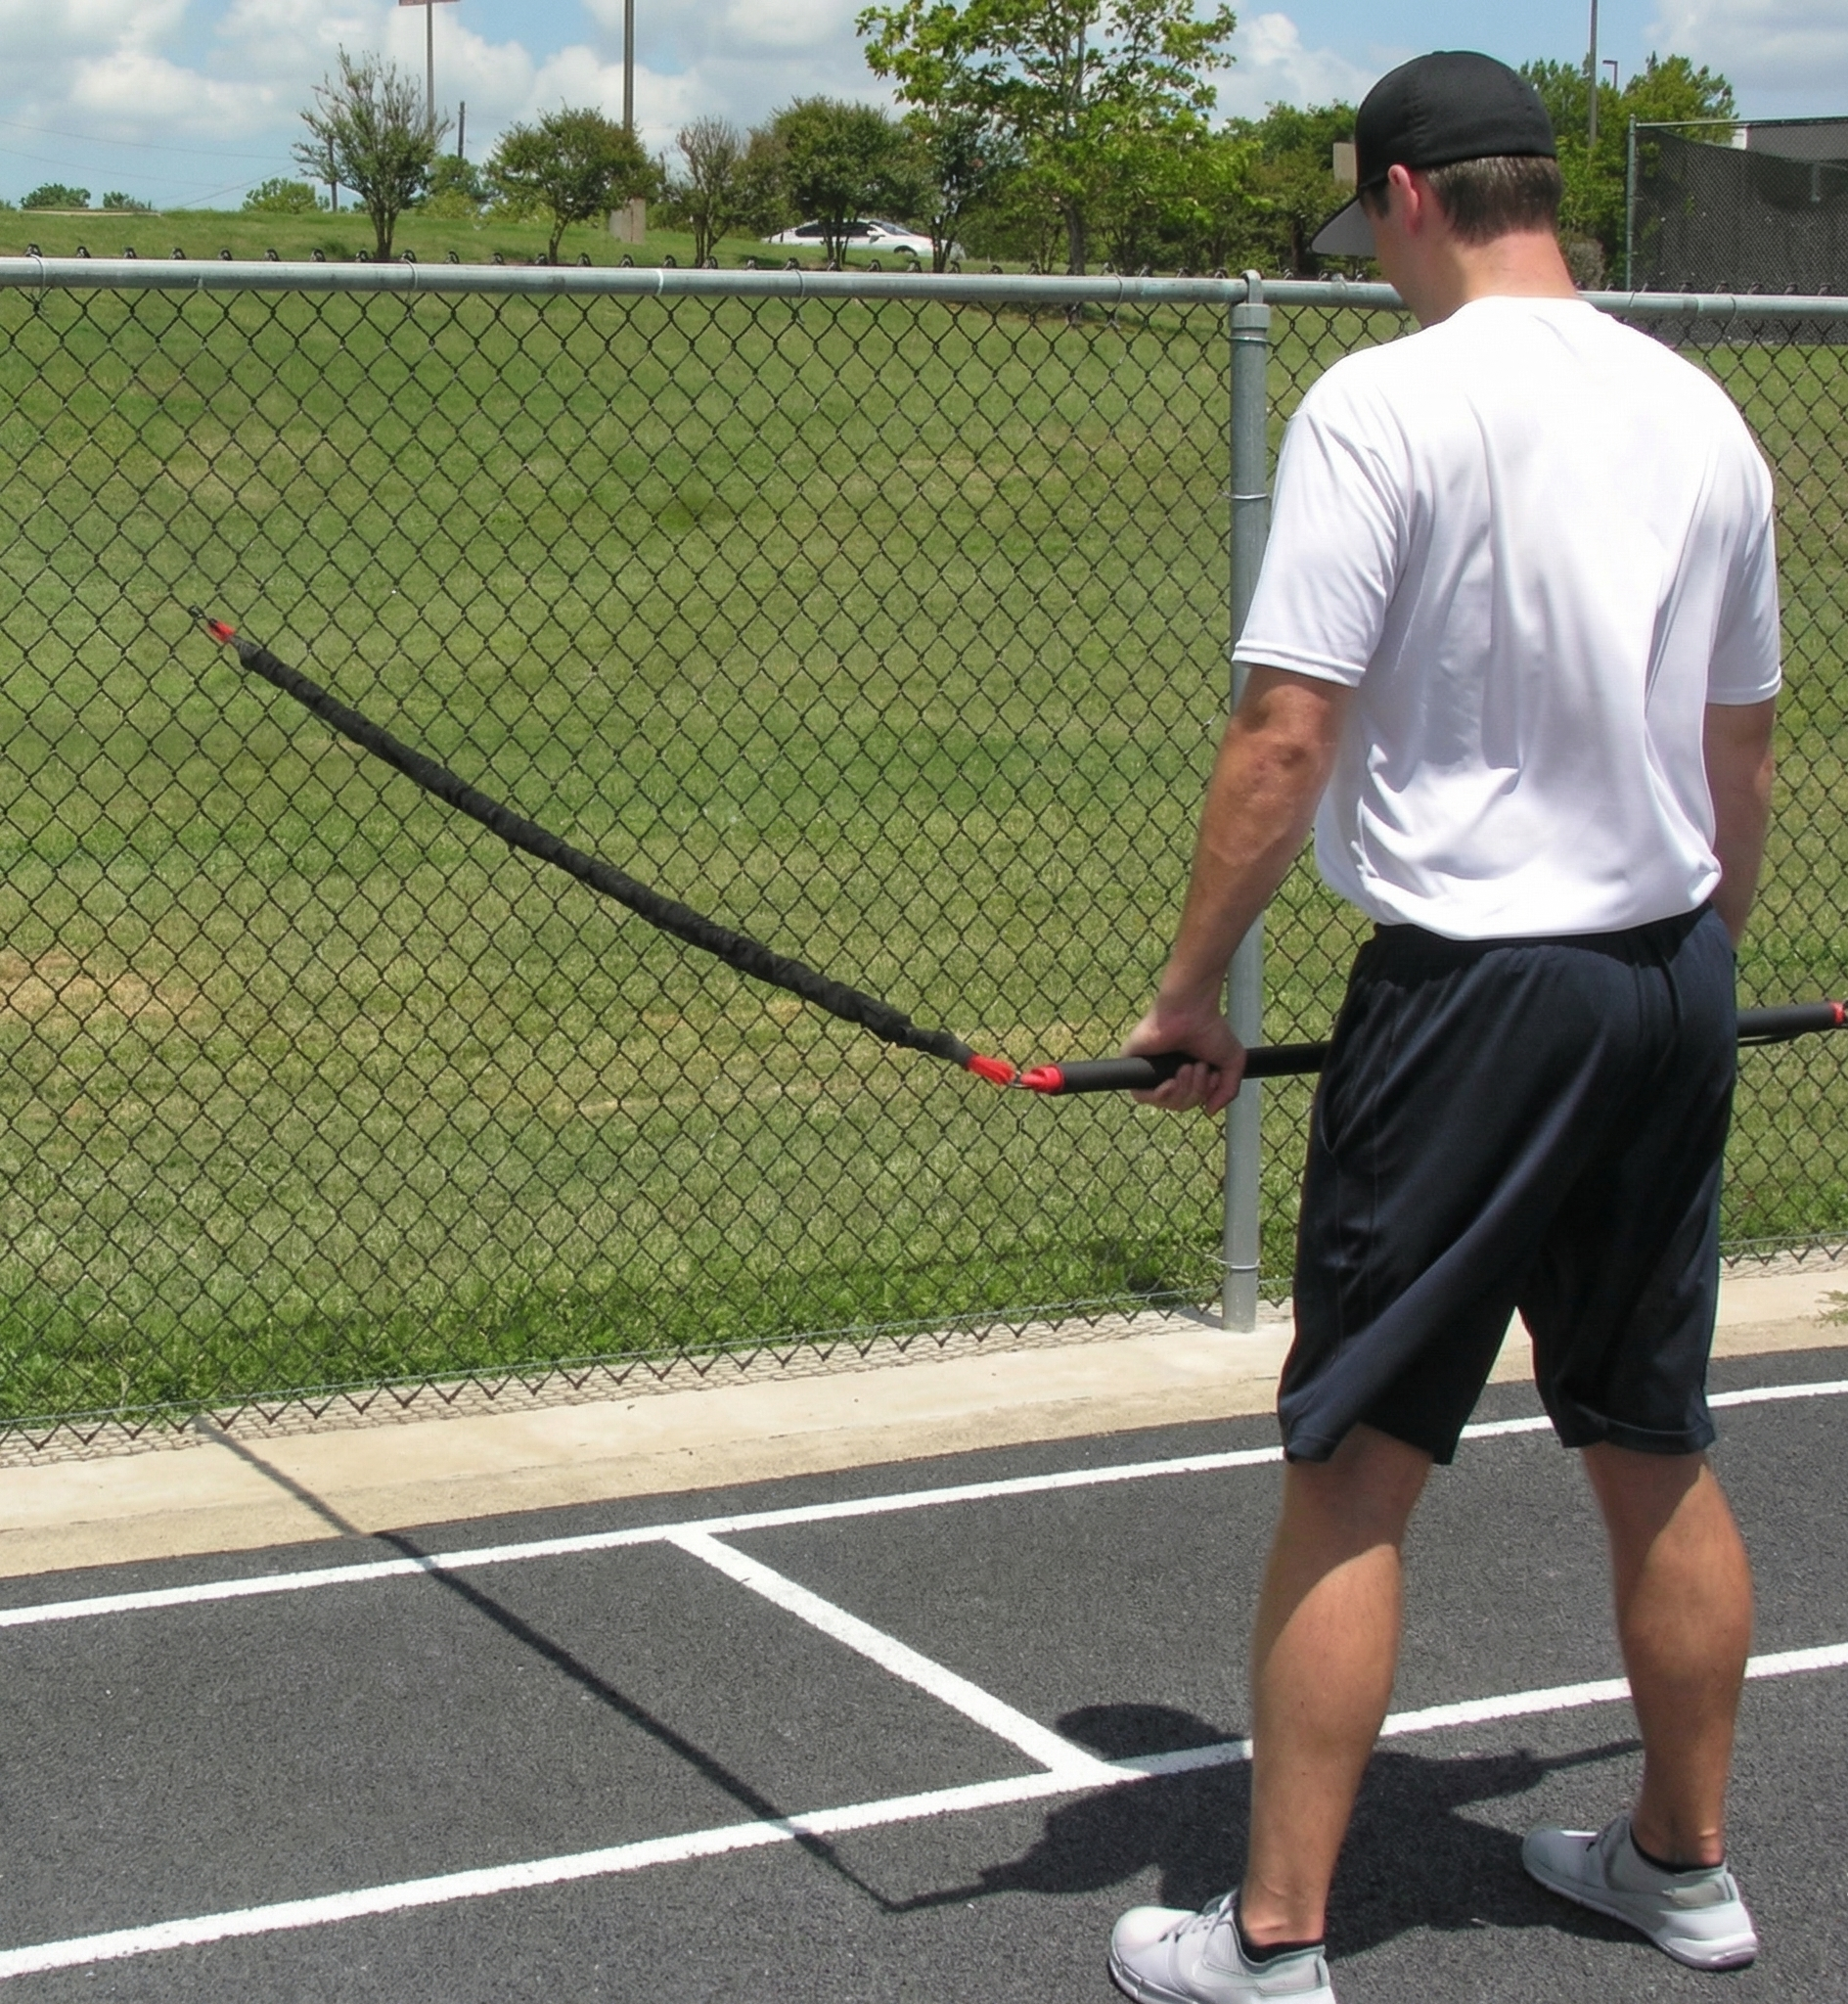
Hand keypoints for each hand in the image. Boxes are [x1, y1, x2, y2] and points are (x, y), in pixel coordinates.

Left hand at [1120, 1000, 1246, 1114]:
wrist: (1192, 1009)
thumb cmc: (1211, 1029)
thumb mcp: (1232, 1064)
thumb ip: (1228, 1092)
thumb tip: (1209, 1111)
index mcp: (1186, 1074)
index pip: (1191, 1101)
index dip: (1204, 1095)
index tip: (1214, 1075)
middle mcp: (1166, 1073)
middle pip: (1179, 1104)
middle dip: (1195, 1092)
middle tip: (1200, 1067)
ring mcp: (1150, 1069)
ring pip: (1163, 1102)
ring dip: (1182, 1091)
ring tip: (1188, 1067)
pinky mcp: (1134, 1064)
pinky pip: (1140, 1095)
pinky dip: (1159, 1095)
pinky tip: (1170, 1083)